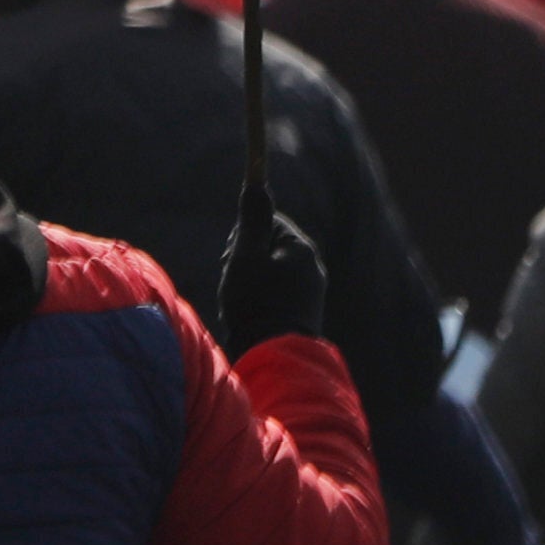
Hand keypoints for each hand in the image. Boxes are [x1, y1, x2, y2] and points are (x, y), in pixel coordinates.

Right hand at [217, 188, 326, 357]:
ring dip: (250, 282)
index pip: (267, 222)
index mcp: (300, 248)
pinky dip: (259, 301)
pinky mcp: (304, 312)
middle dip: (245, 260)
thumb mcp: (246, 257)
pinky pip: (276, 294)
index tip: (233, 258)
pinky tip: (252, 318)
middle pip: (268, 247)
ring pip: (270, 272)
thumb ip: (251, 222)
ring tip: (243, 305)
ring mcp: (310, 291)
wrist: (275, 358)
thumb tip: (256, 185)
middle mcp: (311, 266)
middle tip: (237, 283)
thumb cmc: (256, 305)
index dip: (243, 237)